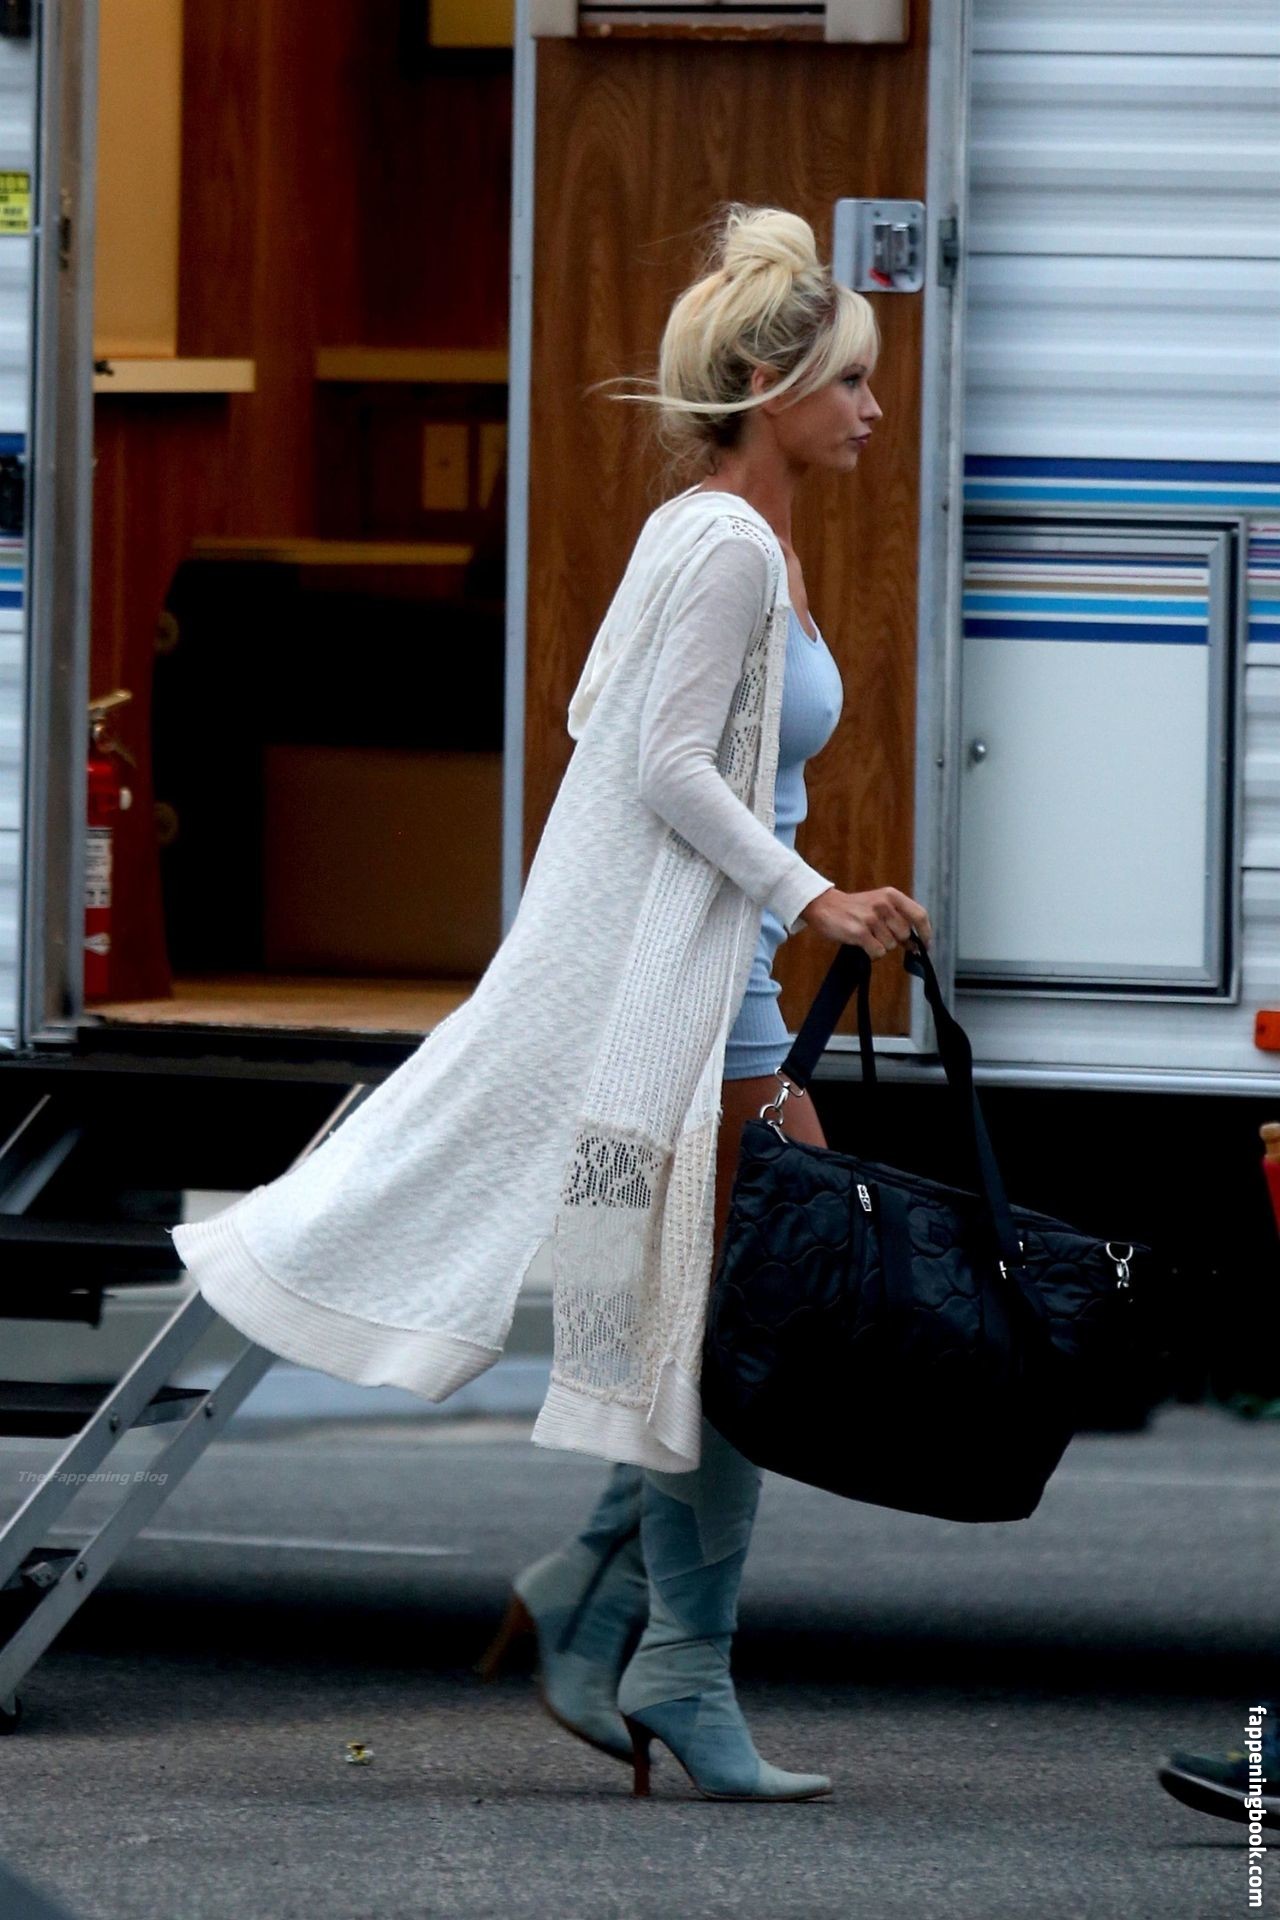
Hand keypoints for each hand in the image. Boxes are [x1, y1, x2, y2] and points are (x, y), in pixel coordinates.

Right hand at [799, 885, 932, 958]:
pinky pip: (878, 952)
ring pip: (891, 945)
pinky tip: (862, 944)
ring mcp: (871, 918)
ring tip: (867, 935)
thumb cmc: (854, 908)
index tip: (925, 946)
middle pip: (904, 934)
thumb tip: (916, 944)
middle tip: (879, 935)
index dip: (926, 933)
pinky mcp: (860, 932)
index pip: (919, 915)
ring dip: (880, 946)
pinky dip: (872, 953)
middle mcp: (884, 904)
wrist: (824, 905)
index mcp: (891, 895)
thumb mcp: (879, 905)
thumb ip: (898, 919)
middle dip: (895, 940)